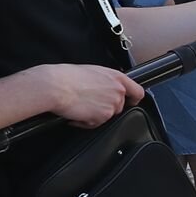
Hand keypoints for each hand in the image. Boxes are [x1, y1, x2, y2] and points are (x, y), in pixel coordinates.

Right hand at [30, 63, 144, 128]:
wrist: (57, 86)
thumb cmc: (69, 77)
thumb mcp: (95, 73)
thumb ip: (108, 81)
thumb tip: (107, 88)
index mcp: (118, 78)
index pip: (138, 92)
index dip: (134, 99)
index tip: (130, 102)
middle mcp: (118, 91)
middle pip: (120, 107)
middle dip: (106, 107)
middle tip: (90, 103)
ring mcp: (112, 105)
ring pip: (107, 116)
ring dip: (95, 115)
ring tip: (81, 106)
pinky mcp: (102, 117)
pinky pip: (95, 124)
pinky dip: (86, 122)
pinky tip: (77, 113)